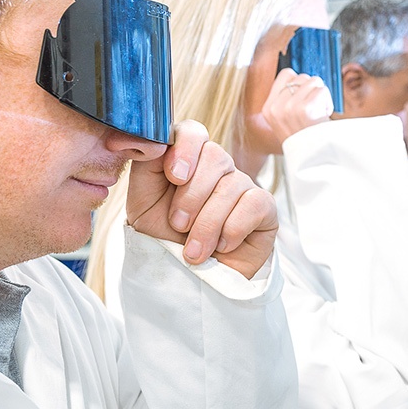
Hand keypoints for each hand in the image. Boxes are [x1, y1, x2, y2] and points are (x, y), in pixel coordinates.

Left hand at [125, 120, 278, 278]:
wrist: (186, 277)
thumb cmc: (163, 236)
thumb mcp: (142, 200)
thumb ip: (145, 164)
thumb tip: (152, 139)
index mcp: (188, 158)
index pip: (193, 131)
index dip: (186, 148)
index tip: (174, 177)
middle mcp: (217, 167)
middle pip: (216, 156)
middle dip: (192, 196)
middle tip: (178, 224)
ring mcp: (243, 185)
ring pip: (232, 185)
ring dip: (208, 223)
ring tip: (194, 250)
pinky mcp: (264, 207)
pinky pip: (254, 204)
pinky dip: (232, 229)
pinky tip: (222, 246)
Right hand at [263, 68, 334, 142]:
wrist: (314, 160)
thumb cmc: (304, 140)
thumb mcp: (285, 121)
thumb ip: (286, 99)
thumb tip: (299, 79)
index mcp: (268, 108)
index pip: (286, 74)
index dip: (300, 82)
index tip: (304, 98)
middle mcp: (276, 107)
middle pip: (302, 77)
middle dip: (312, 90)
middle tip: (313, 111)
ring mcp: (289, 107)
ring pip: (314, 81)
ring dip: (321, 95)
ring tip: (318, 114)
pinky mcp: (305, 109)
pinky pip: (322, 90)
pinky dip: (328, 102)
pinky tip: (323, 117)